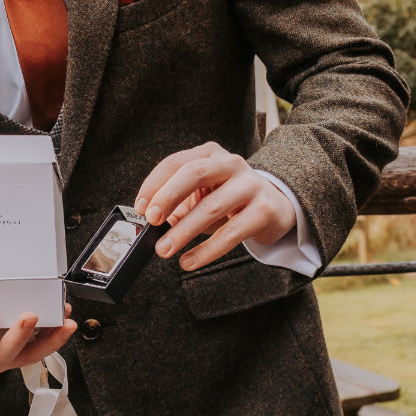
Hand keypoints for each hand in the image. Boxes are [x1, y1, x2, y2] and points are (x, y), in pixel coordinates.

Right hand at [0, 289, 75, 393]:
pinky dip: (53, 339)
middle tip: (30, 314)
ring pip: (27, 356)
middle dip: (19, 335)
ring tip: (66, 321)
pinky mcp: (12, 356)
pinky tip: (67, 322)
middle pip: (5, 355)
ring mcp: (0, 362)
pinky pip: (36, 352)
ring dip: (48, 340)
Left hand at [134, 142, 296, 271]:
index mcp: (210, 153)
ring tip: (165, 249)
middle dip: (168, 196)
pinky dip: (206, 251)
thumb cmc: (230, 199)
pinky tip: (189, 261)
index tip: (140, 208)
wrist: (275, 205)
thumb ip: (178, 203)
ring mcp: (249, 184)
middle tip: (151, 221)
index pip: (176, 162)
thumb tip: (151, 223)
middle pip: (194, 173)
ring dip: (183, 231)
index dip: (154, 184)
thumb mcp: (203, 193)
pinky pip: (230, 233)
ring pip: (211, 207)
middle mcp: (231, 163)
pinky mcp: (263, 210)